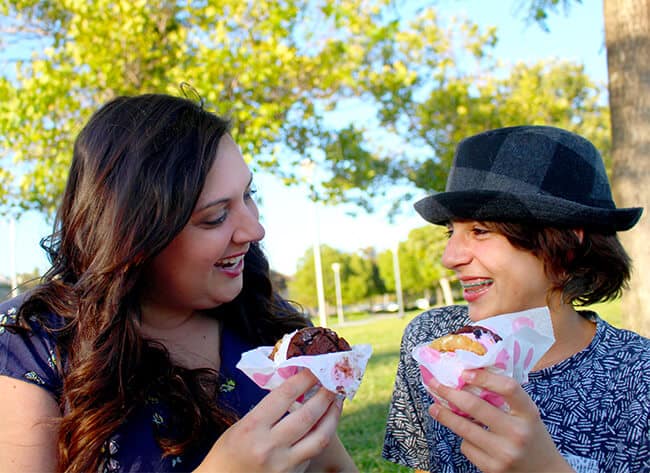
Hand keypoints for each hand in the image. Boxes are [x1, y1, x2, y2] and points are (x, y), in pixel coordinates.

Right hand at [196, 369, 344, 472]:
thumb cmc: (227, 452)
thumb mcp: (240, 426)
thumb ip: (266, 410)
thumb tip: (295, 388)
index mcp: (252, 428)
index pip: (285, 396)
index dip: (304, 378)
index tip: (315, 367)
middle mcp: (269, 447)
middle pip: (307, 415)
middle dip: (325, 394)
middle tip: (334, 380)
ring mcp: (283, 465)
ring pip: (320, 437)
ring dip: (333, 415)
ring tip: (337, 400)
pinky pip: (313, 452)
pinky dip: (323, 434)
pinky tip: (327, 422)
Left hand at [426, 369, 573, 472]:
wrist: (544, 472)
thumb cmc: (530, 436)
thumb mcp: (525, 414)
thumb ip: (504, 398)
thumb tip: (467, 377)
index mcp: (529, 414)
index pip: (508, 388)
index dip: (483, 377)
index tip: (464, 372)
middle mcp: (517, 433)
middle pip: (475, 406)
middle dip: (449, 393)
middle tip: (435, 384)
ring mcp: (504, 452)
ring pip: (464, 428)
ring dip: (445, 416)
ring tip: (434, 408)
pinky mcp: (492, 468)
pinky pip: (467, 447)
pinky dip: (464, 439)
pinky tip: (471, 438)